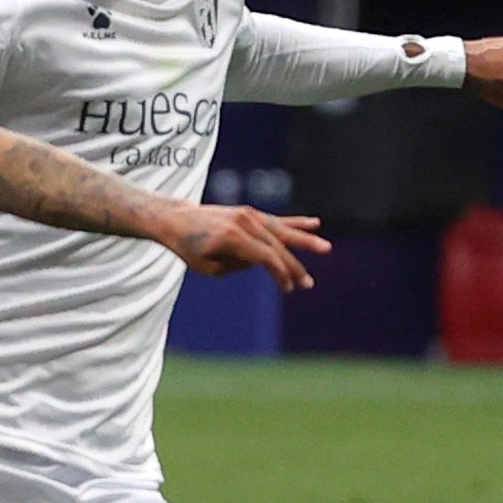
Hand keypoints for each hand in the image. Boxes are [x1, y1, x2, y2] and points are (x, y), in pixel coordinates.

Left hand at [159, 205, 330, 291]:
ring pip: (281, 230)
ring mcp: (247, 214)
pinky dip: (295, 223)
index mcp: (232, 237)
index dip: (280, 274)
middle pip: (276, 246)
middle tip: (309, 284)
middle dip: (294, 266)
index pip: (266, 257)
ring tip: (325, 248)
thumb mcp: (209, 267)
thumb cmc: (189, 248)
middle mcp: (243, 222)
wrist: (176, 220)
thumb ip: (238, 265)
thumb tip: (262, 261)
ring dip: (304, 241)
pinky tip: (315, 224)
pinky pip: (276, 219)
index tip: (289, 289)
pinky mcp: (249, 212)